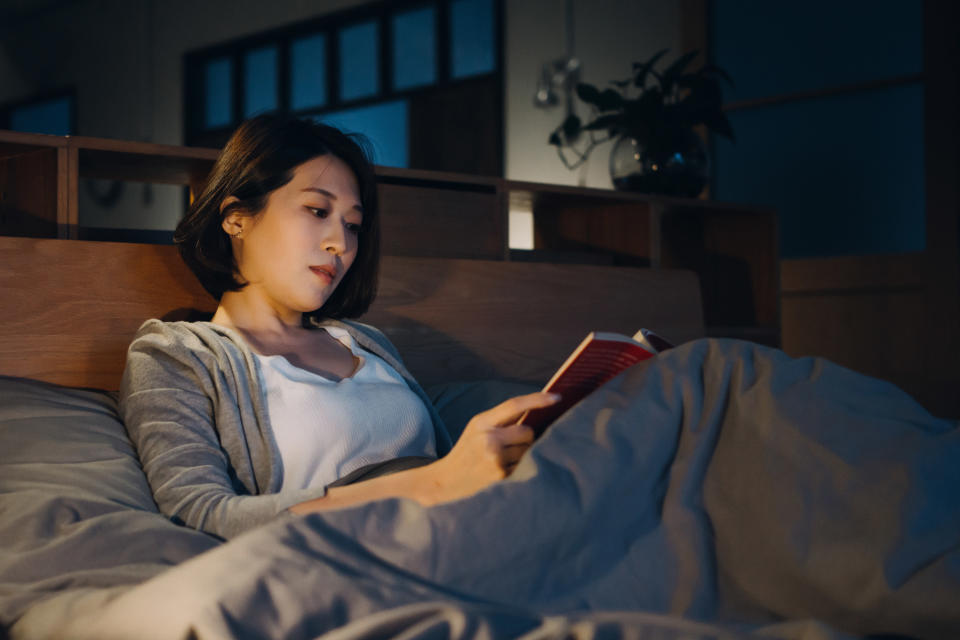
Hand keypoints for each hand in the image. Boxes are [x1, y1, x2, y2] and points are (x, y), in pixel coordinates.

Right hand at [416, 392, 560, 505]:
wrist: (445, 482)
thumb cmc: (467, 452)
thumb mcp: (477, 429)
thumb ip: (501, 420)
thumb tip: (538, 413)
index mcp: (482, 422)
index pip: (514, 405)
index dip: (538, 399)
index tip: (558, 397)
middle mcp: (489, 439)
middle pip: (528, 431)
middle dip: (527, 437)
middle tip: (512, 445)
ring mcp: (495, 459)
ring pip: (529, 450)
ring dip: (524, 453)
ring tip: (503, 460)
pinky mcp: (501, 476)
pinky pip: (524, 465)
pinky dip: (519, 467)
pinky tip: (502, 471)